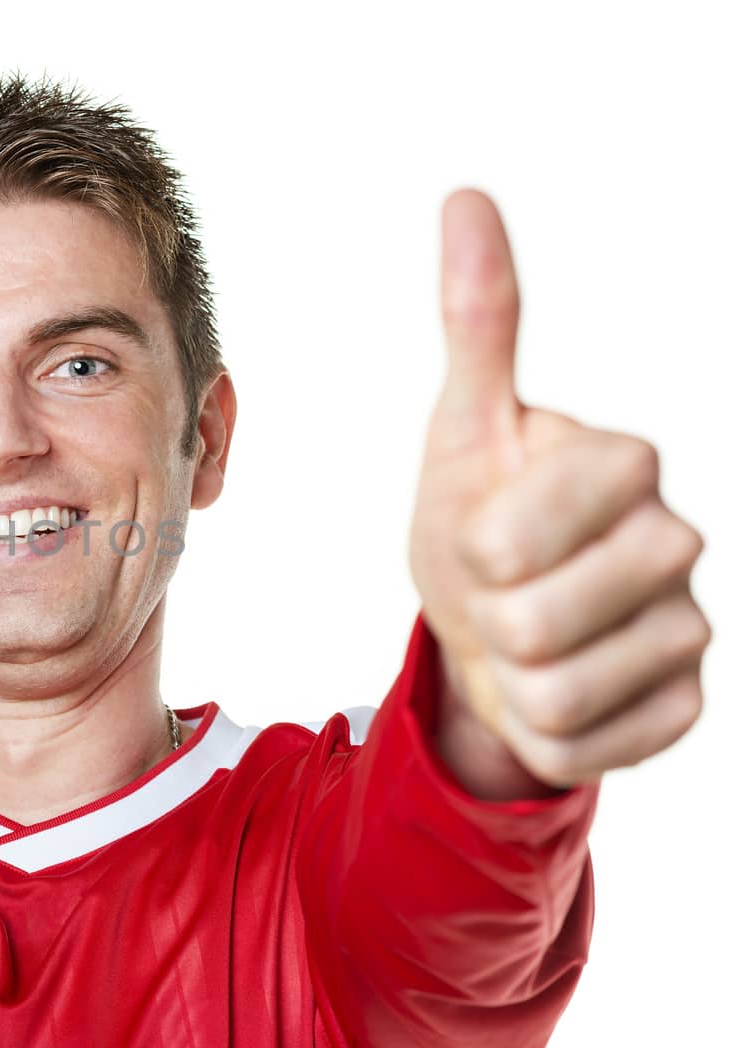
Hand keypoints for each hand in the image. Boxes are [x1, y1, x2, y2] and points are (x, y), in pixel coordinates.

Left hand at [407, 190, 709, 791]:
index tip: (484, 531)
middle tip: (501, 590)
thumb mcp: (463, 427)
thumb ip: (476, 319)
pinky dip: (541, 730)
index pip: (504, 539)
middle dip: (486, 615)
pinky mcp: (685, 708)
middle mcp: (678, 539)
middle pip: (529, 621)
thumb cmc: (475, 519)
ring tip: (524, 637)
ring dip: (509, 675)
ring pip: (551, 691)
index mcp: (624, 461)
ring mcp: (690, 628)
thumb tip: (463, 195)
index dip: (469, 550)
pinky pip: (579, 746)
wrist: (494, 627)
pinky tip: (557, 689)